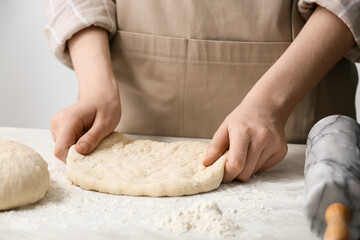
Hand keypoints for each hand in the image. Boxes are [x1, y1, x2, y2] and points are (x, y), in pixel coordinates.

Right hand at [50, 26, 120, 161]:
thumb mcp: (105, 124)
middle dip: (78, 154)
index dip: (73, 160)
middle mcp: (57, 123)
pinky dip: (76, 144)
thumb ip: (92, 138)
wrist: (100, 93)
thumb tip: (78, 153)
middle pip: (62, 151)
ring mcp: (56, 126)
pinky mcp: (59, 129)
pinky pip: (65, 144)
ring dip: (78, 149)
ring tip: (91, 137)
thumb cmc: (106, 106)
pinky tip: (87, 135)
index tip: (89, 158)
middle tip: (95, 145)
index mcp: (68, 121)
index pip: (61, 150)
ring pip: (64, 148)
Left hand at [203, 102, 287, 181]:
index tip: (221, 174)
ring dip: (246, 169)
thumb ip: (215, 147)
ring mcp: (274, 145)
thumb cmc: (243, 118)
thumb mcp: (225, 127)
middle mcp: (261, 138)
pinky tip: (255, 152)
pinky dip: (256, 165)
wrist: (267, 106)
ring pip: (255, 172)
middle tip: (230, 165)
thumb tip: (206, 163)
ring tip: (244, 154)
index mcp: (244, 132)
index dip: (227, 174)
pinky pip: (264, 168)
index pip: (236, 164)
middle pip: (245, 173)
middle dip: (235, 174)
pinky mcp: (281, 151)